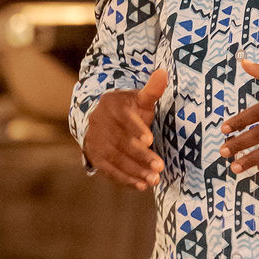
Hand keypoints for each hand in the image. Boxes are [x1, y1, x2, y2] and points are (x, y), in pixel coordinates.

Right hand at [82, 68, 167, 189]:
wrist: (99, 118)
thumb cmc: (128, 109)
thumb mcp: (138, 98)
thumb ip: (151, 90)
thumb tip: (163, 73)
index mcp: (112, 105)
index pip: (124, 118)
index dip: (136, 129)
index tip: (149, 140)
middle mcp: (99, 123)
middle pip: (121, 142)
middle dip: (141, 156)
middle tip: (159, 167)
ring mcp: (96, 141)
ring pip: (116, 158)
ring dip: (135, 171)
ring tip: (154, 179)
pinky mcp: (95, 157)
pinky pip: (110, 170)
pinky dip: (125, 179)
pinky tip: (141, 185)